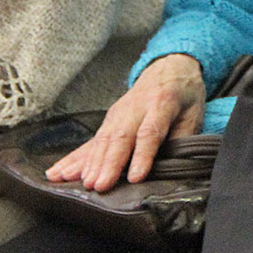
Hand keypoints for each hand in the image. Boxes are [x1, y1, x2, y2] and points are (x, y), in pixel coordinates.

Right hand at [45, 54, 203, 188]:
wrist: (169, 67)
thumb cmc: (184, 94)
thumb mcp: (194, 111)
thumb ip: (184, 136)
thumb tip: (173, 162)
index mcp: (161, 104)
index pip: (150, 132)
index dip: (142, 155)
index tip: (135, 177)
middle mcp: (135, 108)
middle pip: (120, 137)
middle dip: (108, 163)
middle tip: (99, 185)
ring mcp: (118, 114)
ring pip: (102, 139)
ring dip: (90, 162)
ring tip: (81, 183)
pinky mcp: (108, 121)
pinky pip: (90, 142)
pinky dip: (73, 158)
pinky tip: (58, 172)